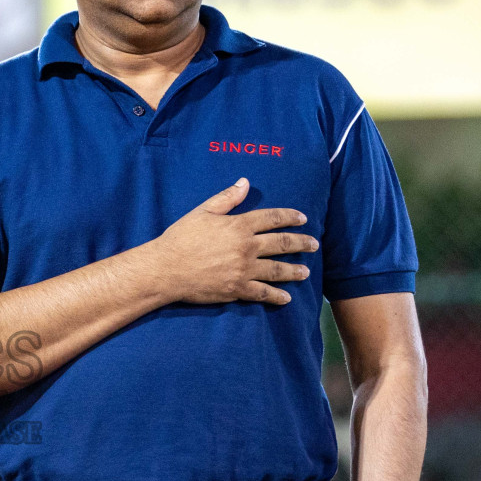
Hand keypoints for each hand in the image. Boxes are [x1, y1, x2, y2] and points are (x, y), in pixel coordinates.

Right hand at [148, 179, 318, 306]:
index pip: (272, 218)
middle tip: (314, 244)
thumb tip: (245, 182)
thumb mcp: (202, 212)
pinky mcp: (237, 289)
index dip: (290, 216)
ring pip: (277, 270)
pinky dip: (276, 296)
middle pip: (282, 243)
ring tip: (306, 272)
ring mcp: (244, 270)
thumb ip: (227, 198)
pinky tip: (286, 298)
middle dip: (301, 243)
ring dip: (294, 271)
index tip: (303, 218)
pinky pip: (262, 293)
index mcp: (239, 226)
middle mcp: (246, 247)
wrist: (166, 268)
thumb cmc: (181, 238)